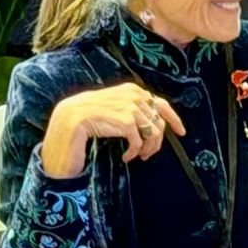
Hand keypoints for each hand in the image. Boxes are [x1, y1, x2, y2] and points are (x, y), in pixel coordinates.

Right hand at [40, 83, 186, 177]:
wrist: (65, 122)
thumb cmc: (85, 121)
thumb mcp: (110, 111)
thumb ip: (129, 110)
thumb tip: (152, 124)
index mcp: (131, 89)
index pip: (160, 104)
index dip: (174, 119)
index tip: (181, 132)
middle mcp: (133, 94)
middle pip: (158, 121)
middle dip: (156, 141)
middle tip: (146, 155)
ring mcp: (129, 106)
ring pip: (152, 132)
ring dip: (146, 148)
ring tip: (136, 156)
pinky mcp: (124, 119)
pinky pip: (139, 140)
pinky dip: (134, 152)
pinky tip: (126, 157)